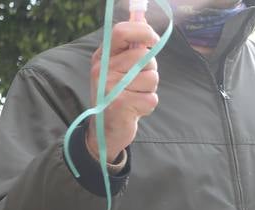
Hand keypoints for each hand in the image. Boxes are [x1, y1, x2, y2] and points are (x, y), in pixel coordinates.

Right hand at [86, 21, 160, 162]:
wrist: (103, 132)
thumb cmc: (117, 96)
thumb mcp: (117, 71)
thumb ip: (130, 52)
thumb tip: (150, 38)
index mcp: (101, 58)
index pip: (121, 32)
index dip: (143, 32)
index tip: (152, 41)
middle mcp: (102, 71)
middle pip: (143, 56)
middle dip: (150, 69)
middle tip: (137, 83)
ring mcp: (109, 89)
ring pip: (151, 78)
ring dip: (149, 90)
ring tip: (134, 97)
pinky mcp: (120, 106)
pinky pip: (151, 98)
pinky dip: (148, 106)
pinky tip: (134, 110)